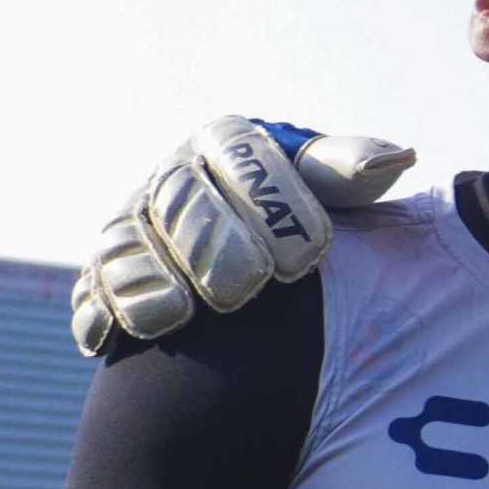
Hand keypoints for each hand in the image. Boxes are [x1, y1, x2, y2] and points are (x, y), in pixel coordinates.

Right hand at [70, 115, 415, 355]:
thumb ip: (349, 178)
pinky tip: (114, 340)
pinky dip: (99, 315)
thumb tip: (398, 159)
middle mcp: (172, 182)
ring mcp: (132, 230)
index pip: (239, 151)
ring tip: (178, 314)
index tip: (310, 252)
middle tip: (245, 286)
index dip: (272, 197)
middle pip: (177, 198)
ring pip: (124, 244)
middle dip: (208, 240)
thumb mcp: (328, 199)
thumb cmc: (302, 226)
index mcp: (226, 147)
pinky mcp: (104, 281)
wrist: (254, 283)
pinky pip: (91, 295)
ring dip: (144, 278)